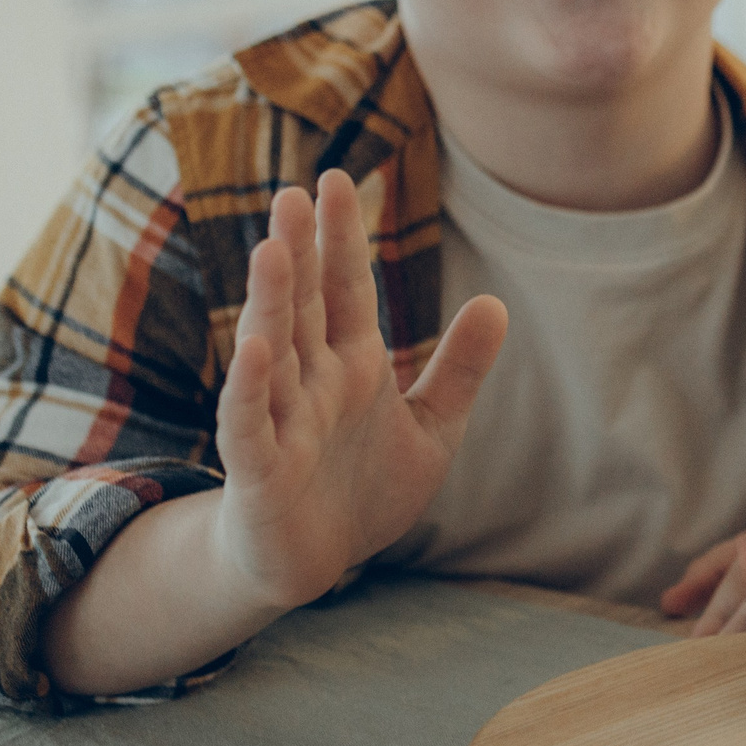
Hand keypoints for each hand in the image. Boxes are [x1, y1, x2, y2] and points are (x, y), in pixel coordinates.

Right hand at [212, 170, 507, 616]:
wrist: (316, 565)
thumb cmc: (362, 491)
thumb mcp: (431, 428)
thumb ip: (459, 369)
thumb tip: (495, 302)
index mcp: (351, 367)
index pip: (345, 291)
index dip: (342, 239)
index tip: (337, 180)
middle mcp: (311, 385)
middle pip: (304, 308)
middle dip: (300, 253)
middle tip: (293, 192)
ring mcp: (281, 424)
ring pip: (273, 354)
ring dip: (271, 305)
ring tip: (272, 251)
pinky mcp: (259, 472)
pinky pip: (251, 425)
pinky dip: (251, 390)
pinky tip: (254, 350)